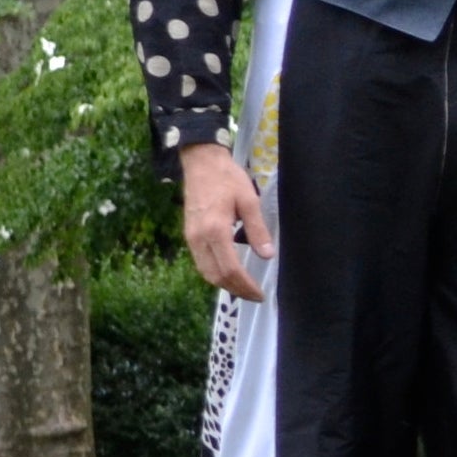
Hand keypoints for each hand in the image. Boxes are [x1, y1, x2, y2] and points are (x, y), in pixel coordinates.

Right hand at [180, 141, 271, 302]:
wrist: (200, 161)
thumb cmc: (227, 178)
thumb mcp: (249, 200)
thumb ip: (258, 230)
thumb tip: (267, 256)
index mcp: (215, 230)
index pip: (231, 269)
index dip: (246, 286)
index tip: (260, 294)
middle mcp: (199, 238)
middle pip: (215, 276)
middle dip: (236, 290)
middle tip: (254, 295)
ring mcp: (191, 237)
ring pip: (205, 272)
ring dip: (224, 284)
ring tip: (244, 288)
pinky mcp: (188, 234)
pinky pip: (201, 262)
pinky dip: (215, 273)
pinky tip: (229, 273)